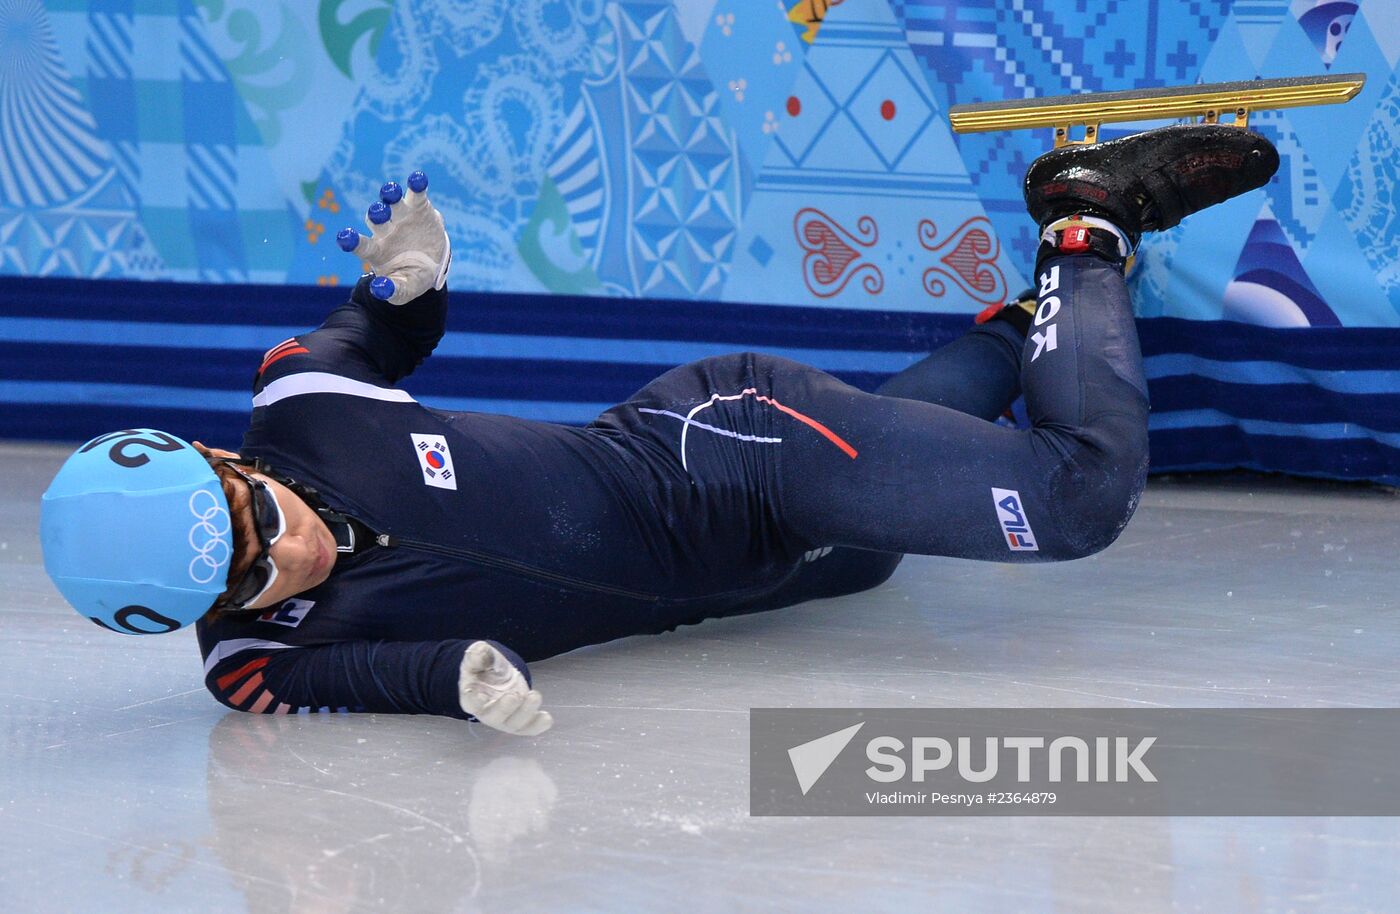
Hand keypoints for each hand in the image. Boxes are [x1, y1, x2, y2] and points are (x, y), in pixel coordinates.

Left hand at [336, 171, 450, 304]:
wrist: (432, 264)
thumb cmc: (412, 278)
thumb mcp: (405, 290)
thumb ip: (394, 291)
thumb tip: (379, 289)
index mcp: (377, 251)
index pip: (361, 245)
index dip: (353, 241)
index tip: (344, 238)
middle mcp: (385, 230)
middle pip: (376, 219)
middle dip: (377, 214)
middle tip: (378, 213)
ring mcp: (401, 217)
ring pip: (391, 202)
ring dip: (390, 195)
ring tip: (391, 192)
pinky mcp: (418, 208)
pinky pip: (416, 194)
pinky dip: (416, 185)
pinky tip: (418, 179)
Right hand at [458, 641, 552, 735]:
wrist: (497, 674)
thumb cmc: (483, 666)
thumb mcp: (479, 656)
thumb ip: (478, 655)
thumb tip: (480, 651)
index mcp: (471, 697)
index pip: (471, 702)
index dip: (476, 701)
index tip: (482, 696)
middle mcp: (487, 713)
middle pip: (494, 716)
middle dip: (505, 708)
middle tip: (514, 696)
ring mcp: (504, 720)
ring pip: (514, 723)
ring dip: (525, 712)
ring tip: (535, 696)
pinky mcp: (520, 721)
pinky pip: (528, 728)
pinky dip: (537, 725)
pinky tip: (547, 719)